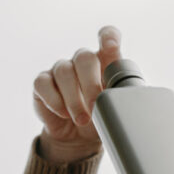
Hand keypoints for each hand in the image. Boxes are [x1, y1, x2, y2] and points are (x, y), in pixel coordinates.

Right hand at [33, 26, 122, 162]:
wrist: (78, 137)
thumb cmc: (100, 116)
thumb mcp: (115, 108)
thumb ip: (122, 98)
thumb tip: (131, 103)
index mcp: (105, 60)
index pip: (107, 36)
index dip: (108, 37)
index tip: (112, 47)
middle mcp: (82, 60)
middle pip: (85, 58)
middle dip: (90, 84)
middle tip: (95, 106)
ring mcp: (61, 69)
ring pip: (64, 72)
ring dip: (73, 99)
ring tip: (82, 120)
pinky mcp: (42, 82)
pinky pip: (43, 84)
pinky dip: (54, 101)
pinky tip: (63, 114)